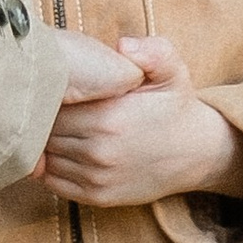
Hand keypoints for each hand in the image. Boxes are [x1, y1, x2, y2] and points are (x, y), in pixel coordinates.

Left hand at [37, 35, 242, 208]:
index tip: (55, 88)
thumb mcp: (172, 71)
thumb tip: (123, 45)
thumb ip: (151, 52)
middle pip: (45, 132)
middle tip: (48, 107)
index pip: (53, 106)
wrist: (197, 153)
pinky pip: (54, 182)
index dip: (49, 95)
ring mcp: (96, 177)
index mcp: (108, 117)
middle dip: (44, 119)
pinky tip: (60, 150)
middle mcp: (99, 151)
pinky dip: (49, 167)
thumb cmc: (176, 107)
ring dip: (45, 143)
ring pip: (46, 157)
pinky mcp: (97, 197)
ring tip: (55, 126)